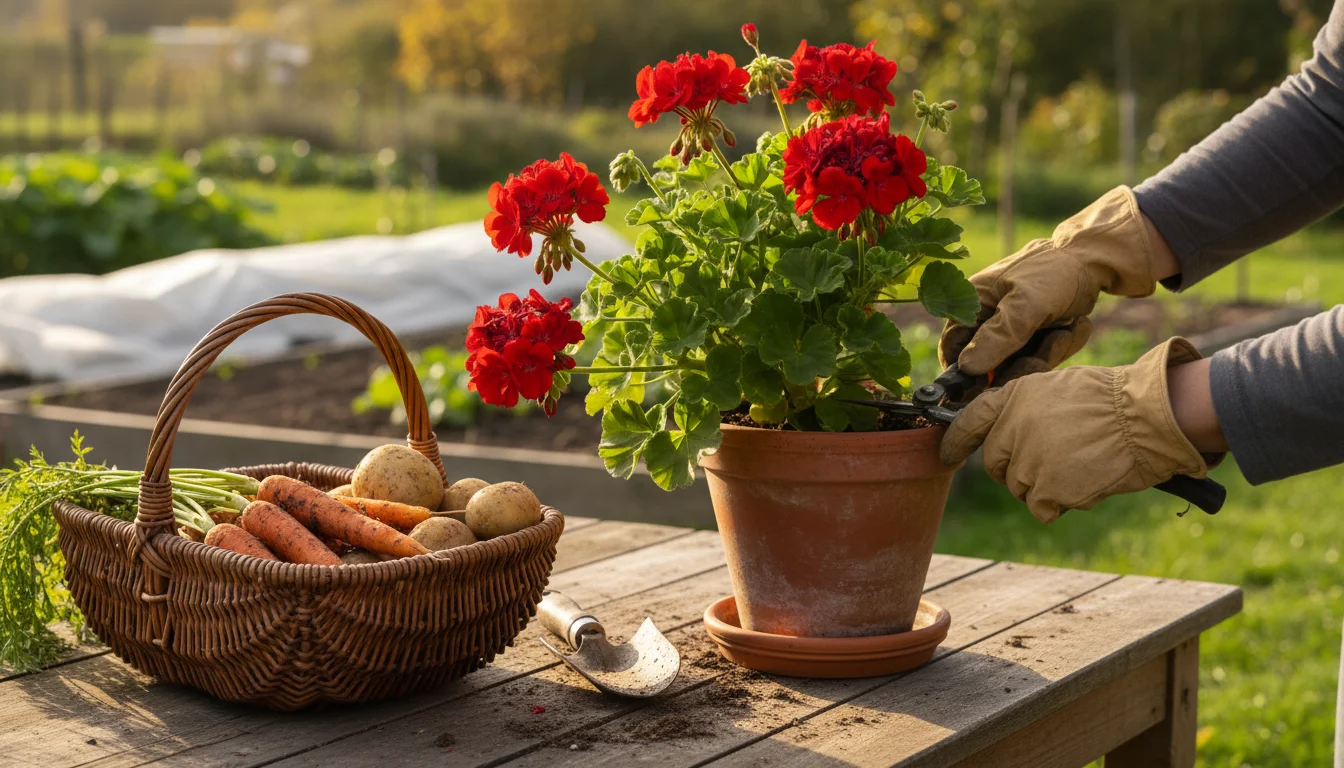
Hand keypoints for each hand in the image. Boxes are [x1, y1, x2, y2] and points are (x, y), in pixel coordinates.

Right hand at [938, 186, 1166, 377]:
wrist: (1093, 261)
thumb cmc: (1054, 273)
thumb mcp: (1026, 304)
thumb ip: (998, 336)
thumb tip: (967, 367)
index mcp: (972, 302)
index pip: (954, 346)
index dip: (967, 370)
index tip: (989, 385)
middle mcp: (986, 317)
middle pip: (989, 361)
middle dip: (1021, 359)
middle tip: (1051, 341)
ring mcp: (1011, 327)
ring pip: (1017, 362)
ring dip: (1046, 351)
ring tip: (1065, 328)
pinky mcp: (1032, 334)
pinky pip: (1039, 356)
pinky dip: (1058, 346)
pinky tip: (1072, 326)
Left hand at [939, 338, 1219, 522]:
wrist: (1145, 418)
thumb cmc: (1111, 401)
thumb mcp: (1056, 390)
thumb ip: (1025, 412)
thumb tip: (1010, 435)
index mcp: (1012, 398)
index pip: (968, 422)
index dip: (955, 442)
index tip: (946, 455)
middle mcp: (1011, 429)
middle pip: (996, 464)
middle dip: (1017, 468)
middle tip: (1054, 458)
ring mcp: (1027, 461)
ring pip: (1020, 488)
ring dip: (1045, 486)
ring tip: (1079, 464)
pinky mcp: (1047, 489)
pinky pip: (1042, 508)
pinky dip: (1062, 503)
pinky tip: (1086, 481)